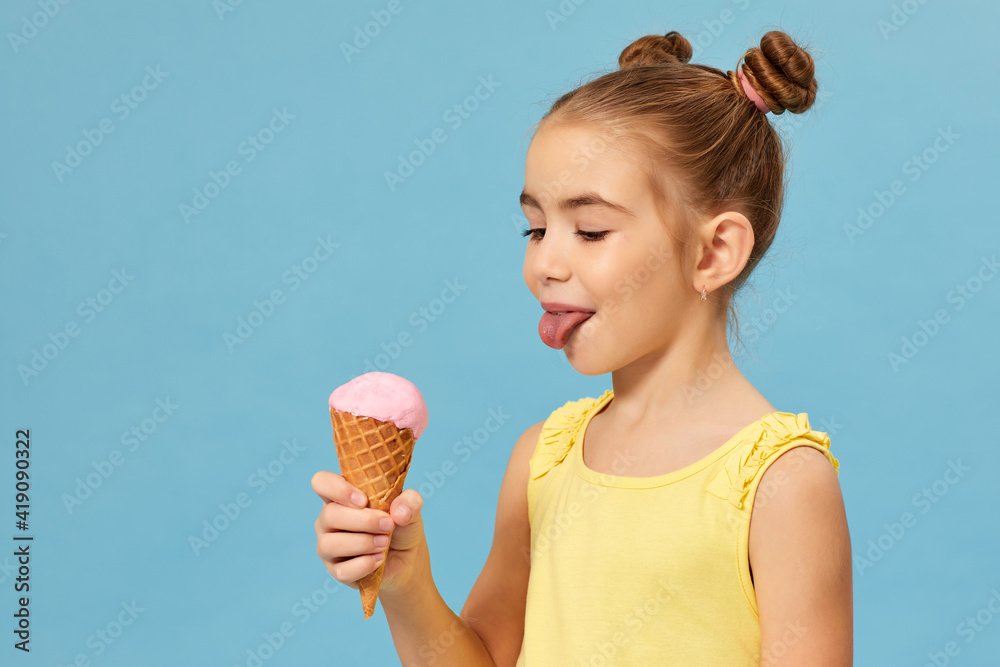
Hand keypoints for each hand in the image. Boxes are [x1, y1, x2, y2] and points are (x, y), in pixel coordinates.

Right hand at [312, 470, 429, 598]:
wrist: (408, 559)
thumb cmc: (401, 526)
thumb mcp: (411, 508)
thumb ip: (410, 501)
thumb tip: (399, 511)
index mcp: (341, 497)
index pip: (321, 482)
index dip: (337, 488)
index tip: (364, 500)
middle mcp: (329, 520)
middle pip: (329, 515)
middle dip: (363, 520)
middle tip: (389, 525)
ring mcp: (329, 546)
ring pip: (330, 544)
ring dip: (363, 543)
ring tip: (385, 542)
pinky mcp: (336, 571)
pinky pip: (341, 570)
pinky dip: (364, 564)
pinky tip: (380, 559)